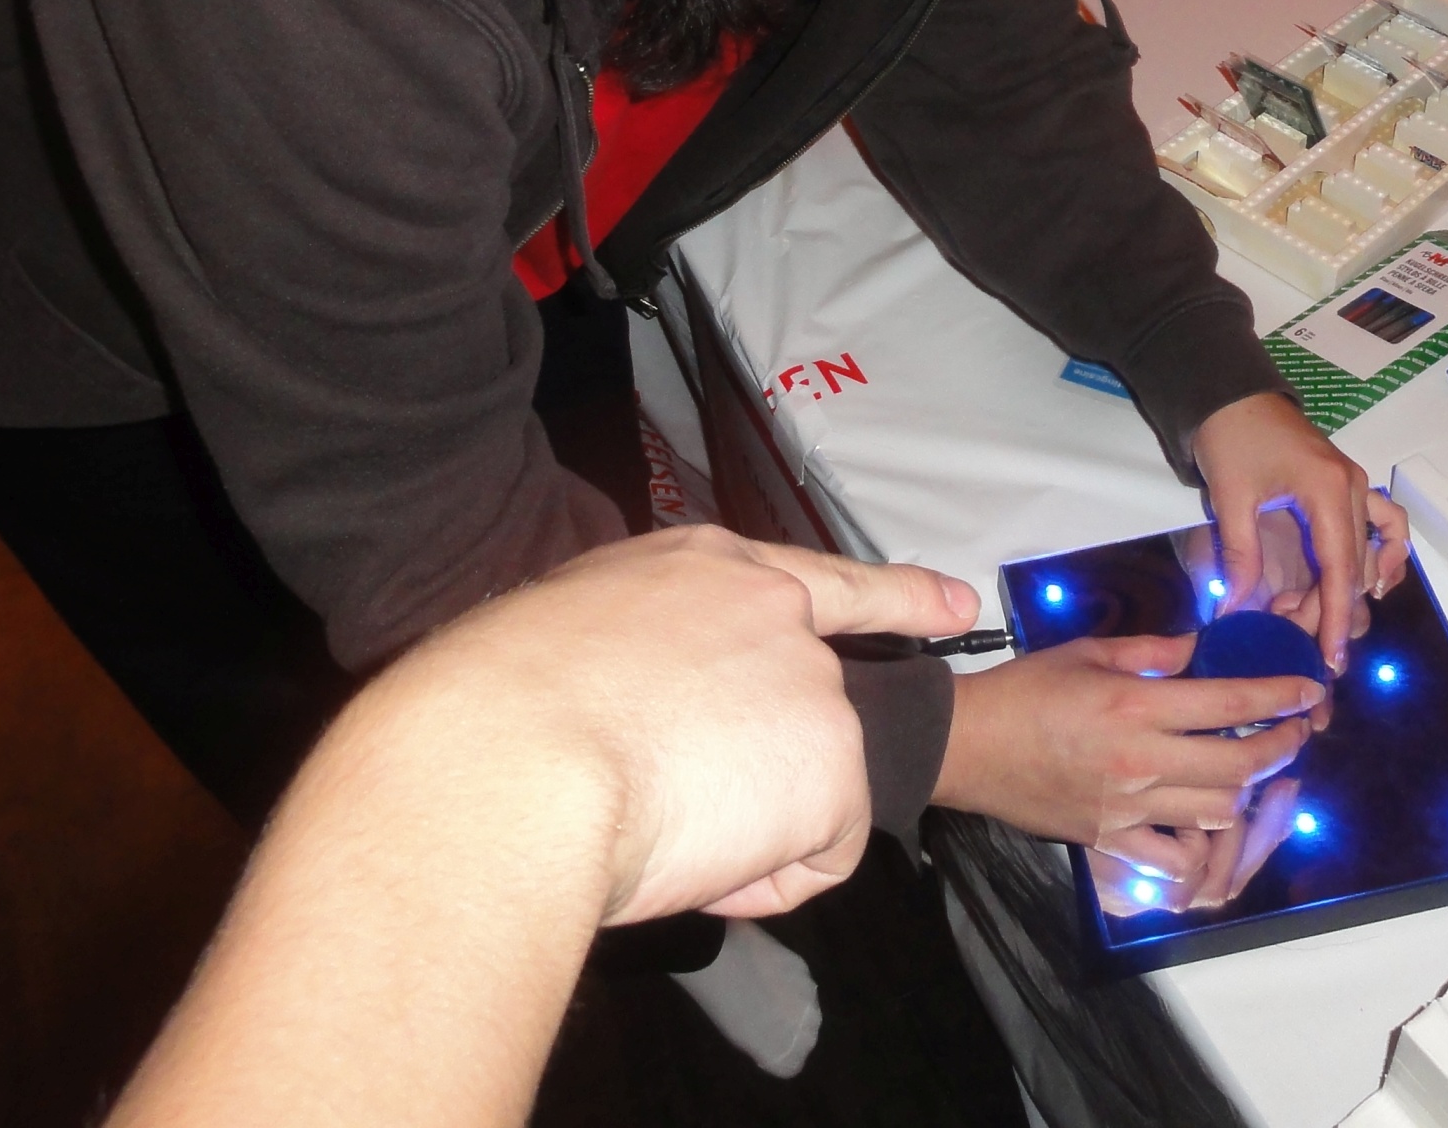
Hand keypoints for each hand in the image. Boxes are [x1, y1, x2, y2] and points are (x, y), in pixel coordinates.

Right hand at [371, 526, 977, 924]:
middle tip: (684, 807)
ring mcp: (814, 684)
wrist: (513, 758)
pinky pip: (814, 858)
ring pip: (807, 791)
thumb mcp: (565, 637)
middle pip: (814, 703)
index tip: (954, 607)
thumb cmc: (493, 710)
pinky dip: (760, 881)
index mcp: (701, 567)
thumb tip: (636, 717)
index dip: (896, 597)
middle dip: (775, 769)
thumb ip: (635, 657)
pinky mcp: (837, 764)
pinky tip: (690, 860)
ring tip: (650, 828)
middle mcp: (776, 611)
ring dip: (745, 829)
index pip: (820, 579)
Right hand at [933, 633, 1320, 845]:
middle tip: (1294, 731)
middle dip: (1281, 746)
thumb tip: (1201, 648)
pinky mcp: (1110, 839)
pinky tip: (1200, 819)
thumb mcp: (1088, 652)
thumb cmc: (1025, 690)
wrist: (967, 745)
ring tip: (1246, 769)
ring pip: (1218, 811)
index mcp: (1137, 705)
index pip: (1231, 703)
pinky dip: (1197, 840)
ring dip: (1243, 789)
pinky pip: (1173, 854)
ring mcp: (1128, 807)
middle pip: (1239, 764)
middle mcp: (1142, 760)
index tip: (1309, 691)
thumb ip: (1151, 652)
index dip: (1280, 697)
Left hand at [1193, 393, 1408, 672]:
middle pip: (1356, 564)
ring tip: (1323, 614)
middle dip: (1332, 608)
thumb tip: (1233, 612)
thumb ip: (1239, 558)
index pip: (1341, 567)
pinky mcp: (1346, 483)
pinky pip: (1382, 522)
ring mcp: (1354, 483)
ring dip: (1351, 586)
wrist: (1229, 392)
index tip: (1333, 657)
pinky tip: (1372, 581)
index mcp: (1326, 490)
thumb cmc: (1229, 439)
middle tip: (1297, 635)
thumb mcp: (1230, 500)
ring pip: (1372, 549)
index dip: (1337, 616)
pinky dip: (1384, 552)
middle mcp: (1351, 487)